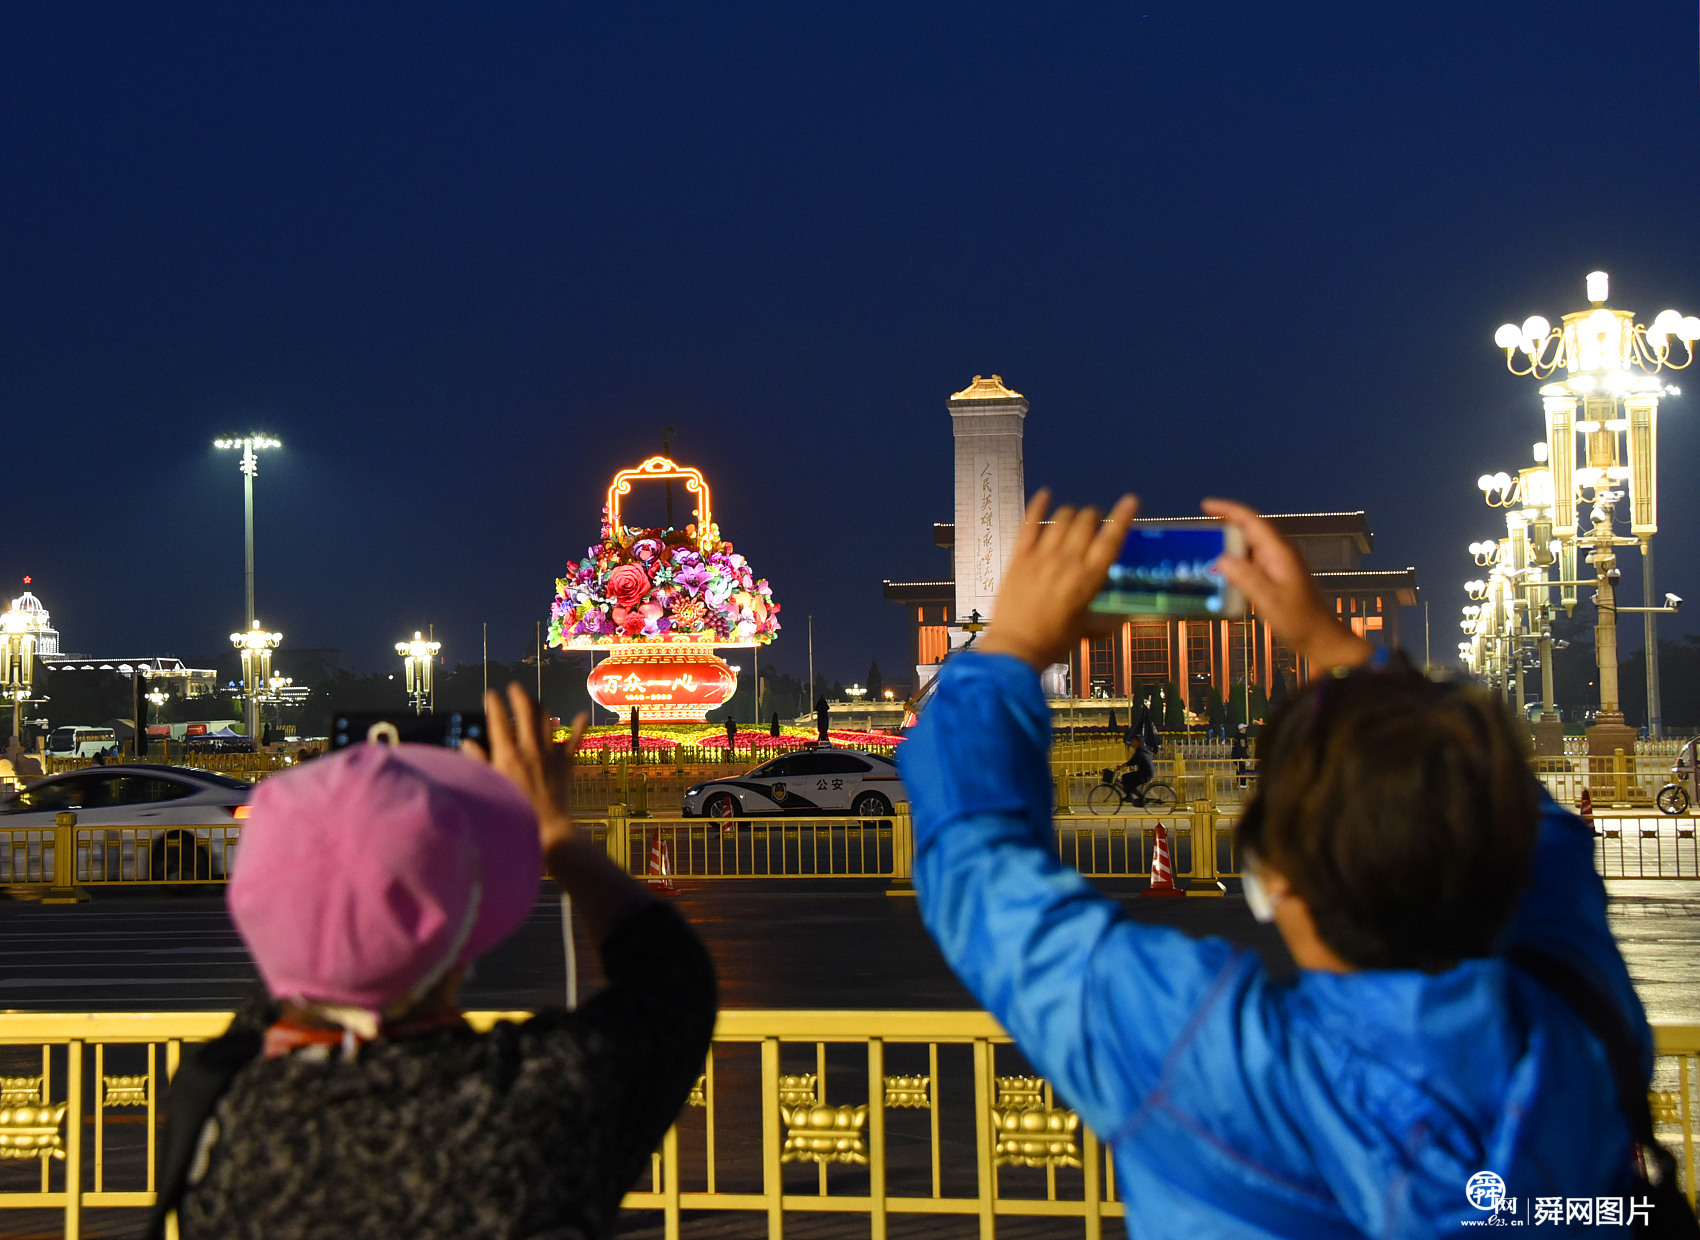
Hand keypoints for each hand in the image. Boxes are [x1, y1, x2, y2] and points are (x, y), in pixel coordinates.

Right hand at [464, 682, 587, 850]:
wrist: (546, 829)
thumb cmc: (513, 811)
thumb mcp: (490, 786)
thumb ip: (479, 763)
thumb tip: (467, 743)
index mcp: (507, 754)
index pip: (499, 721)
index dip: (495, 704)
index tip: (491, 694)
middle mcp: (530, 749)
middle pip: (526, 713)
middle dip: (520, 696)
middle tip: (515, 687)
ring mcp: (550, 754)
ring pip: (547, 721)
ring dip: (542, 707)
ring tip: (536, 701)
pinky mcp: (566, 763)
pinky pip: (574, 740)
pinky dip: (578, 726)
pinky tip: (582, 715)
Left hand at [976, 490, 1139, 670]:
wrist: (1015, 648)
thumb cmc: (1053, 642)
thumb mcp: (1084, 630)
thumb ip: (1104, 623)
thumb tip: (1124, 622)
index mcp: (1089, 579)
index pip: (1111, 540)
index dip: (1122, 517)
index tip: (1130, 501)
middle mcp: (1069, 561)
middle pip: (1086, 522)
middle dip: (1093, 516)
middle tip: (1093, 521)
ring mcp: (1042, 556)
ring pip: (1061, 519)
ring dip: (1070, 513)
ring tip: (1072, 517)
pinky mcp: (1019, 556)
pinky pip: (1029, 523)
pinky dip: (1038, 505)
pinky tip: (1044, 494)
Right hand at [1201, 498, 1371, 670]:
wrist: (1320, 638)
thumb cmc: (1298, 620)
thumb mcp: (1269, 600)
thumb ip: (1245, 577)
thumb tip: (1221, 559)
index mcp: (1279, 552)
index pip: (1251, 521)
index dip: (1228, 510)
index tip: (1204, 505)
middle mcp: (1279, 553)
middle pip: (1248, 531)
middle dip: (1223, 527)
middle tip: (1197, 533)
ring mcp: (1278, 565)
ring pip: (1248, 547)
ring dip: (1227, 547)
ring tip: (1203, 552)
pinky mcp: (1275, 577)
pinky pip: (1251, 562)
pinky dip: (1234, 563)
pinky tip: (1221, 574)